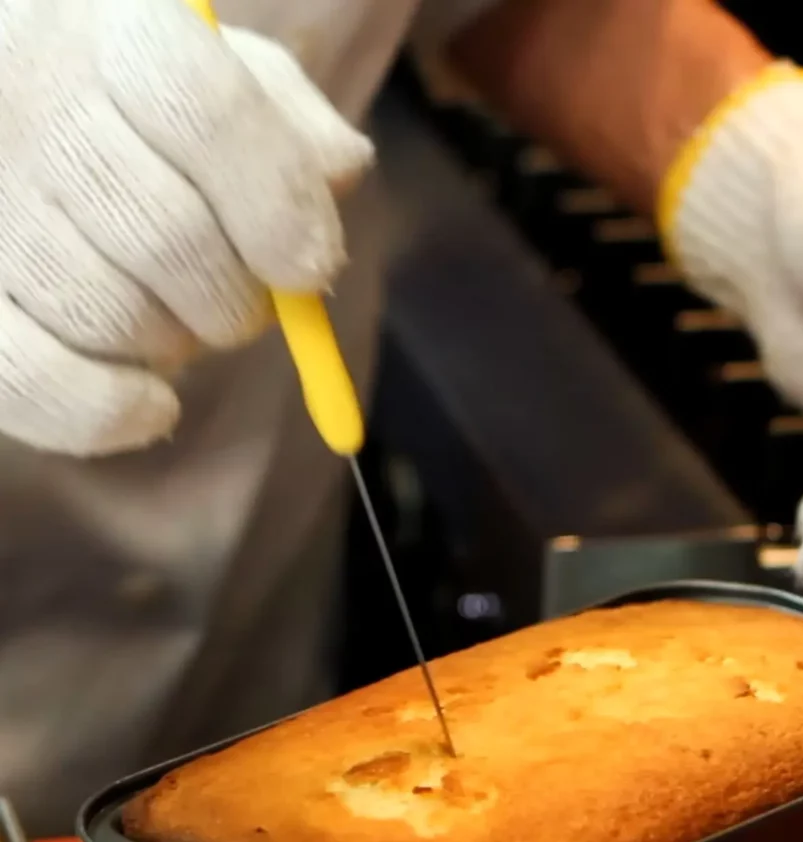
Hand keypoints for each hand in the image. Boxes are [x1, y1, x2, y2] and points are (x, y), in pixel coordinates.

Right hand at [0, 0, 372, 455]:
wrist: (29, 125)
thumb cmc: (152, 116)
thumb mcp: (232, 84)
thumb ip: (291, 119)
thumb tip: (339, 167)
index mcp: (119, 37)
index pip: (205, 111)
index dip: (276, 203)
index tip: (313, 268)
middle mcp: (31, 102)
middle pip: (168, 234)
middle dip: (234, 300)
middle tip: (238, 304)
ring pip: (108, 312)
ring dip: (173, 344)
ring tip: (168, 316)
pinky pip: (30, 379)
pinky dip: (107, 411)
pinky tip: (150, 405)